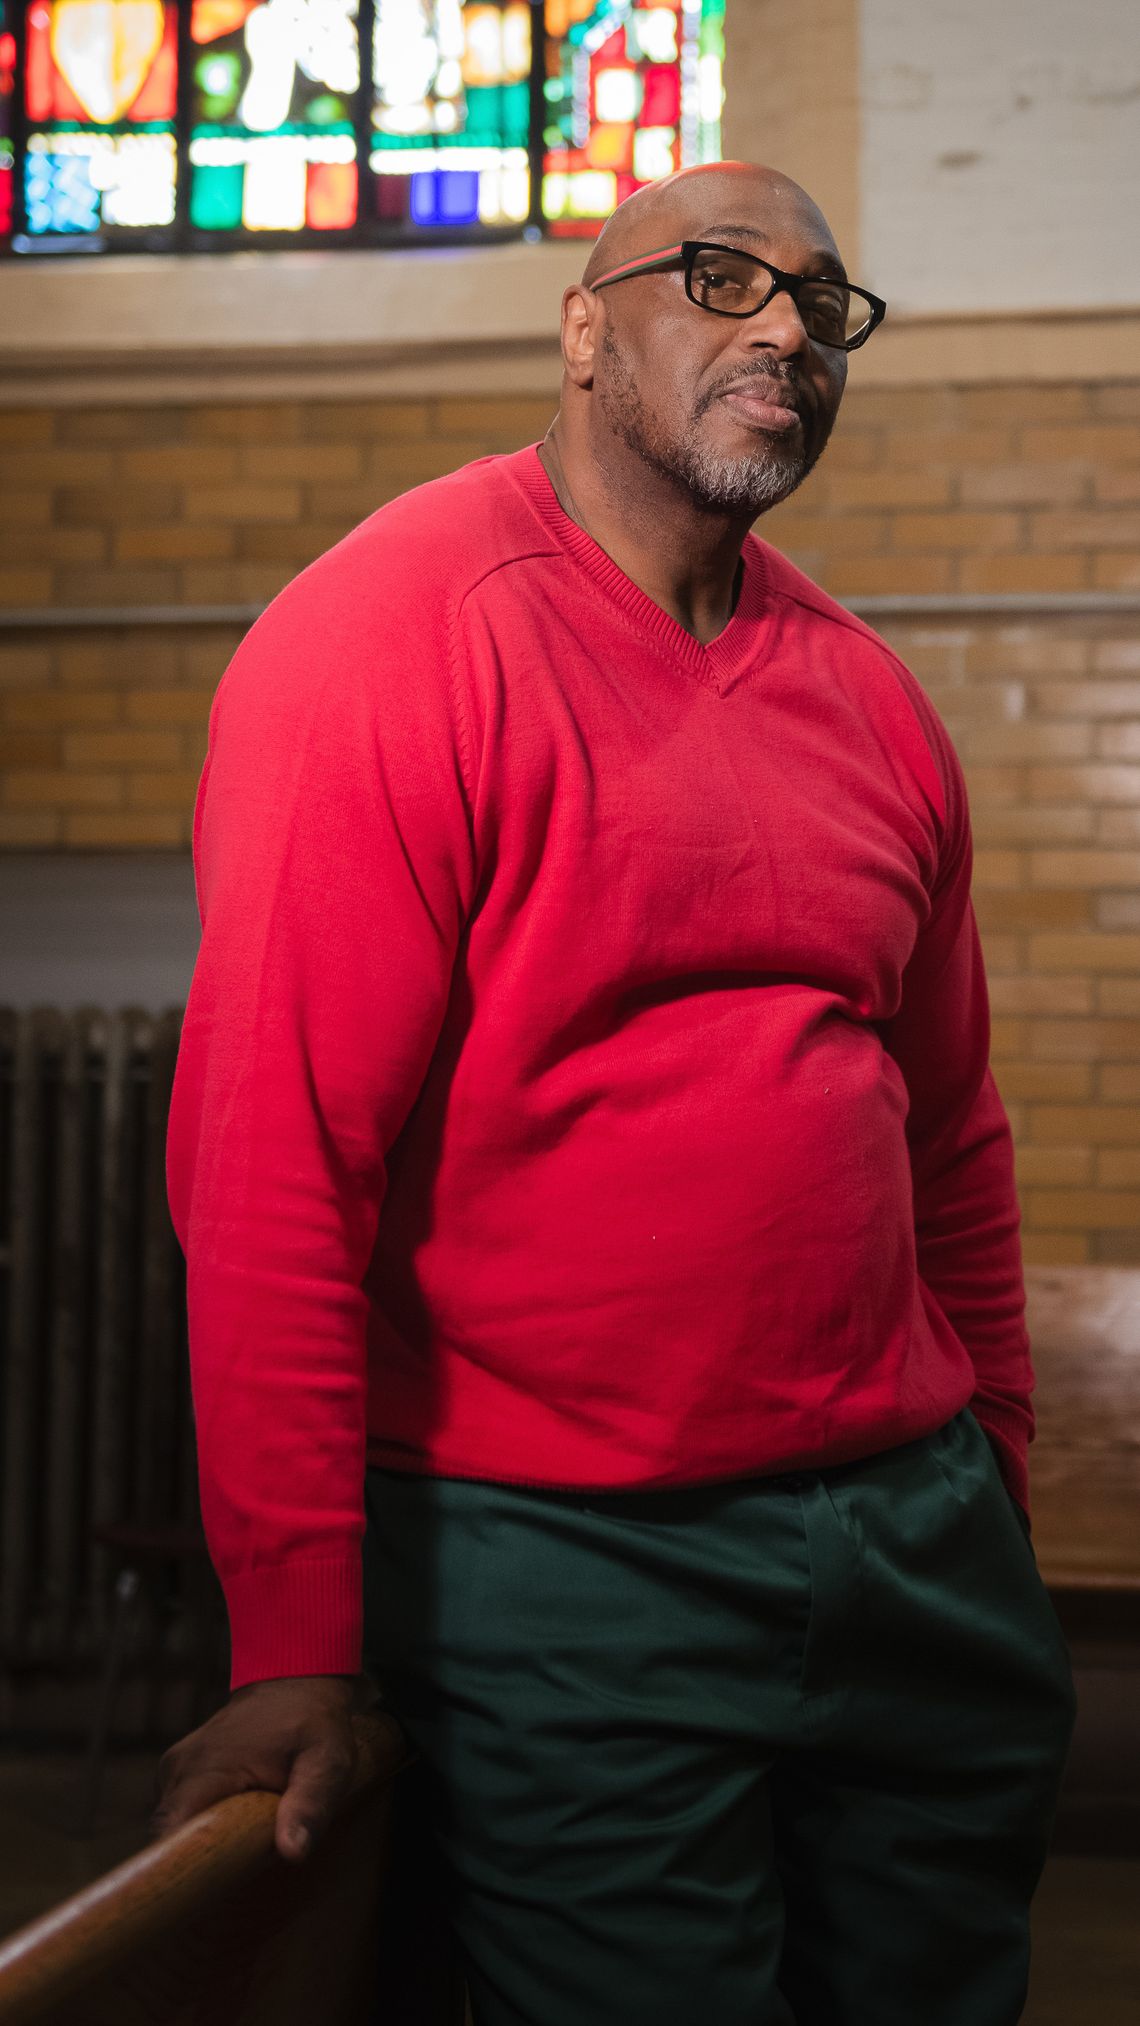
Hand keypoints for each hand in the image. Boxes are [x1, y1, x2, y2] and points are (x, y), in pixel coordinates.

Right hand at [150, 1673, 361, 1863]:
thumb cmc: (313, 1722)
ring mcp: (173, 1771)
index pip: (170, 1834)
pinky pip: (182, 1815)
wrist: (295, 1682)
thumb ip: (311, 1803)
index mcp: (205, 1767)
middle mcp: (178, 1769)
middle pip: (170, 1839)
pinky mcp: (180, 1774)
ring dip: (205, 1843)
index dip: (180, 1870)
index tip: (205, 1897)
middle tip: (243, 1872)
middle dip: (200, 1862)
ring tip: (246, 1844)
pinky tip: (236, 1826)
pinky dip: (204, 1827)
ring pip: (176, 1830)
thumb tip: (292, 1852)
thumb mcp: (327, 1760)